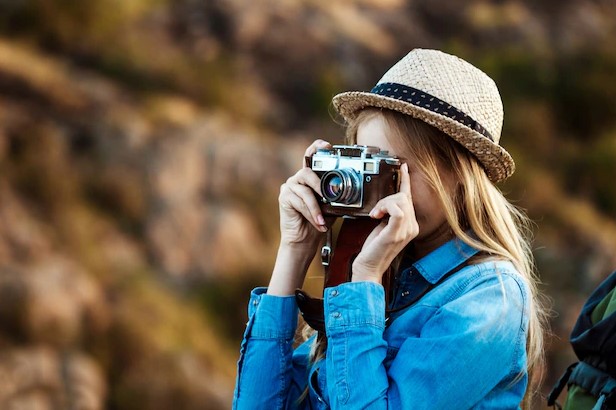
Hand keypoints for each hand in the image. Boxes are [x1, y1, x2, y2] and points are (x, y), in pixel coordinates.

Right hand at [278, 139, 331, 249]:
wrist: (304, 240)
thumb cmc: (318, 221)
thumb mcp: (331, 206)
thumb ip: (336, 196)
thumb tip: (353, 191)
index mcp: (310, 178)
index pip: (311, 156)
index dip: (317, 147)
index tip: (327, 145)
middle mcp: (297, 179)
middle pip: (307, 172)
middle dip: (320, 185)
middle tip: (328, 198)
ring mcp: (289, 187)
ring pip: (305, 190)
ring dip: (316, 207)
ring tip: (323, 220)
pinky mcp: (284, 197)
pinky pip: (300, 201)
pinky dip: (311, 213)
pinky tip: (317, 223)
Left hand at [352, 163, 418, 282]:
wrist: (368, 268)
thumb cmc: (373, 249)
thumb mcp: (382, 227)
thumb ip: (389, 214)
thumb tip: (386, 202)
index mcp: (411, 225)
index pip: (409, 198)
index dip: (406, 181)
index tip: (402, 167)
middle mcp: (413, 227)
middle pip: (404, 197)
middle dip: (386, 198)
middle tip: (375, 212)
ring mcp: (406, 231)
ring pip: (401, 201)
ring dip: (384, 203)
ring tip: (375, 215)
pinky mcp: (397, 233)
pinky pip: (398, 210)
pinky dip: (385, 207)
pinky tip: (377, 216)